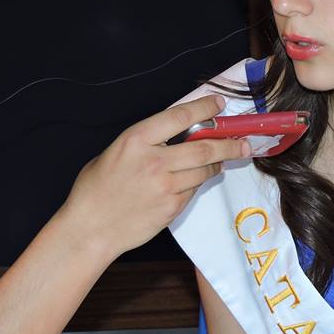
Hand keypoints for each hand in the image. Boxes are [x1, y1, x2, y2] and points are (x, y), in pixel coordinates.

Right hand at [59, 95, 249, 258]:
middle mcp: (155, 161)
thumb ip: (147, 141)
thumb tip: (177, 132)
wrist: (90, 229)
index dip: (205, 108)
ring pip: (204, 170)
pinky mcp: (172, 207)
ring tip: (222, 161)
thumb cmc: (97, 189)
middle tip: (243, 141)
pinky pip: (194, 189)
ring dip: (216, 164)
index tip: (219, 104)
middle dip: (230, 144)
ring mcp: (166, 186)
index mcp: (137, 139)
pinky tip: (191, 181)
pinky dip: (197, 183)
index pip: (181, 116)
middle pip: (205, 148)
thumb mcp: (116, 151)